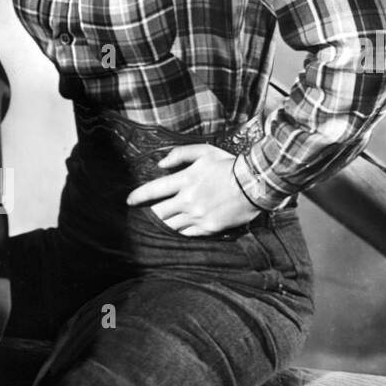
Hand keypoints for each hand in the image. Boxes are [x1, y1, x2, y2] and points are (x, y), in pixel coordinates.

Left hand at [127, 145, 260, 235]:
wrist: (256, 183)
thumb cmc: (229, 165)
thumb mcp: (204, 151)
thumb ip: (179, 155)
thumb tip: (160, 164)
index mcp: (185, 179)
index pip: (153, 190)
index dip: (137, 196)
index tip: (129, 201)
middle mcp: (188, 200)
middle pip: (158, 213)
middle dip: (151, 213)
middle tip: (149, 213)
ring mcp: (198, 216)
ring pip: (170, 225)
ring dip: (164, 223)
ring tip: (163, 221)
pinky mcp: (208, 228)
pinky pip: (186, 233)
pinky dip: (180, 230)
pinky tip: (180, 226)